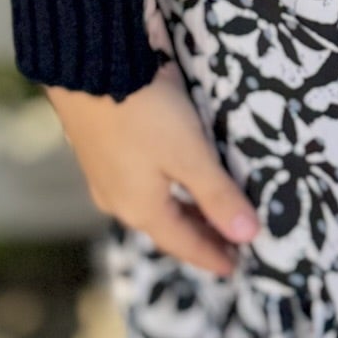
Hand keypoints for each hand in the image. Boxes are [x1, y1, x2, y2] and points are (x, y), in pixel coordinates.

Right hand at [45, 61, 260, 278]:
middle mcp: (118, 199)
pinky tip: (172, 180)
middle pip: (167, 227)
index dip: (212, 255)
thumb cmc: (145, 113)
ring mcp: (105, 175)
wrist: (89, 69)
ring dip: (182, 213)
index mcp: (141, 208)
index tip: (236, 267)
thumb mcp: (190, 155)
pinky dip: (165, 192)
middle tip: (230, 243)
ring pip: (152, 205)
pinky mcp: (100, 150)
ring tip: (209, 215)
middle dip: (199, 236)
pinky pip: (139, 185)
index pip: (184, 243)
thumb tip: (248, 236)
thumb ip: (219, 195)